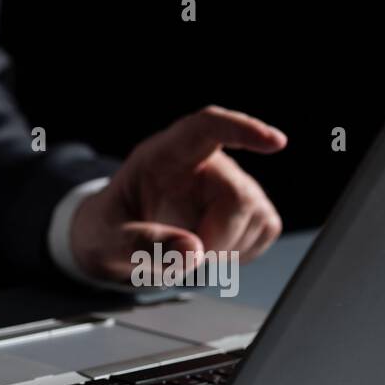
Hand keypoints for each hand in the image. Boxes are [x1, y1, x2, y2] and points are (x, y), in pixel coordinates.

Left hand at [69, 106, 286, 282]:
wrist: (117, 237)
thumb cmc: (111, 227)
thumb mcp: (109, 238)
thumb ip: (142, 244)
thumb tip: (193, 252)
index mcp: (165, 153)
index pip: (207, 127)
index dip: (241, 130)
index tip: (275, 142)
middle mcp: (204, 161)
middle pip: (238, 194)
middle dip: (218, 237)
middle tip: (186, 256)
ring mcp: (229, 182)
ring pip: (257, 215)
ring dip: (227, 248)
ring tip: (190, 249)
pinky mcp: (248, 207)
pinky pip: (265, 229)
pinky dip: (241, 252)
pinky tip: (211, 250)